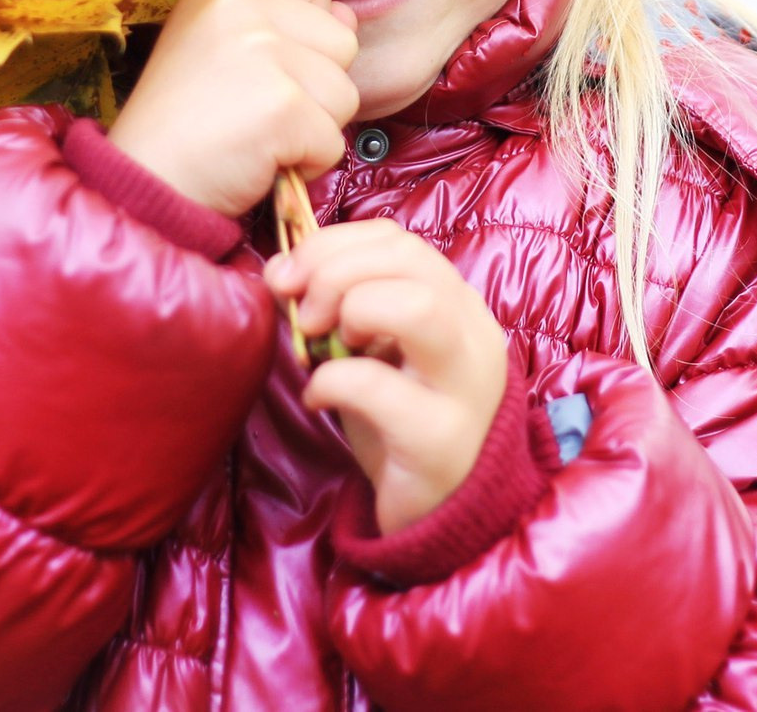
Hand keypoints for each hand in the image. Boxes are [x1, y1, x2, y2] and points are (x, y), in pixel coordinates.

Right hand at [106, 0, 359, 218]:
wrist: (143, 184)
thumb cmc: (183, 124)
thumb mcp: (218, 47)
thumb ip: (283, 22)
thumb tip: (348, 16)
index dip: (309, 27)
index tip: (269, 64)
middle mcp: (240, 6)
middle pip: (341, 40)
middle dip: (316, 86)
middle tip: (259, 109)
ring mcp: (261, 52)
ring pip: (345, 93)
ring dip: (314, 128)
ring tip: (260, 136)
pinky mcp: (281, 105)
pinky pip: (334, 141)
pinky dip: (307, 164)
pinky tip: (261, 162)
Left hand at [263, 219, 509, 532]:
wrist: (442, 514)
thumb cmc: (401, 425)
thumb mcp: (376, 354)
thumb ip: (343, 306)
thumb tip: (283, 271)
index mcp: (458, 306)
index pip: (400, 241)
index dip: (334, 245)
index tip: (287, 273)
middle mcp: (474, 335)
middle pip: (410, 260)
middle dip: (335, 272)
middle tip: (302, 312)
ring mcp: (465, 386)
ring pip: (418, 306)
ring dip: (354, 309)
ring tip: (323, 343)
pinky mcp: (441, 438)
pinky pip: (378, 386)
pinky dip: (331, 382)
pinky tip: (319, 398)